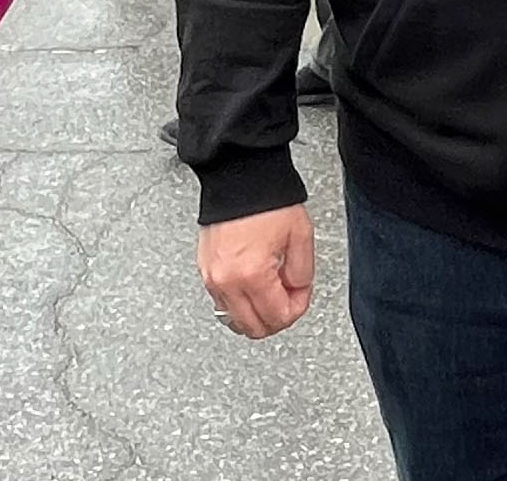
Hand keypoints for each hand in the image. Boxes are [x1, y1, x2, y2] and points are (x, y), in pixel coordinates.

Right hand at [200, 205, 316, 337]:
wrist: (239, 177)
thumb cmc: (267, 201)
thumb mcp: (300, 237)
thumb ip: (302, 274)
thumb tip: (296, 292)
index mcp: (252, 274)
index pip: (278, 318)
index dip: (297, 308)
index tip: (301, 292)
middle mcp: (226, 281)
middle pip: (254, 329)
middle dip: (277, 318)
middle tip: (288, 296)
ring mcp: (211, 277)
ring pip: (235, 321)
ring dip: (257, 313)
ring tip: (271, 289)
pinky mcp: (204, 270)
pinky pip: (222, 303)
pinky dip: (240, 302)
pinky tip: (253, 283)